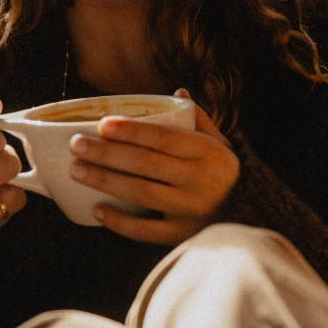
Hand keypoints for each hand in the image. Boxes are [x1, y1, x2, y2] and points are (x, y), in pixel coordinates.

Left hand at [67, 89, 239, 244]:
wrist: (251, 213)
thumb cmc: (224, 171)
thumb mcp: (220, 141)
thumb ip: (199, 118)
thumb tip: (176, 92)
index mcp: (208, 151)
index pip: (164, 138)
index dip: (132, 130)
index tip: (102, 124)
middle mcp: (200, 180)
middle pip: (146, 164)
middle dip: (107, 153)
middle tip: (77, 145)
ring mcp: (191, 209)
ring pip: (141, 194)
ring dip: (105, 181)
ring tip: (77, 170)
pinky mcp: (183, 235)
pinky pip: (146, 231)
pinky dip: (120, 222)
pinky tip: (97, 210)